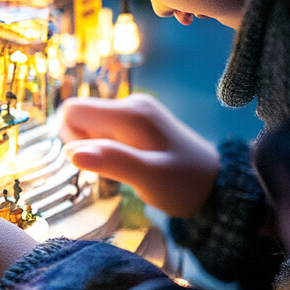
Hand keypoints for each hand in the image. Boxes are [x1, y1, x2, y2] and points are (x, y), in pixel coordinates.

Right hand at [58, 93, 219, 217]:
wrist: (219, 185)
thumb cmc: (184, 186)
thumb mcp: (149, 179)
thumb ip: (112, 162)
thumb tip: (71, 153)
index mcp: (129, 114)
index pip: (72, 111)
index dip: (70, 138)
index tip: (92, 162)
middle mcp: (131, 104)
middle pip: (80, 115)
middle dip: (82, 144)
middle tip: (111, 169)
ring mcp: (136, 110)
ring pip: (92, 123)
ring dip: (96, 148)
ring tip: (125, 168)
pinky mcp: (139, 120)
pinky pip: (106, 128)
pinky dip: (108, 147)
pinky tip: (130, 163)